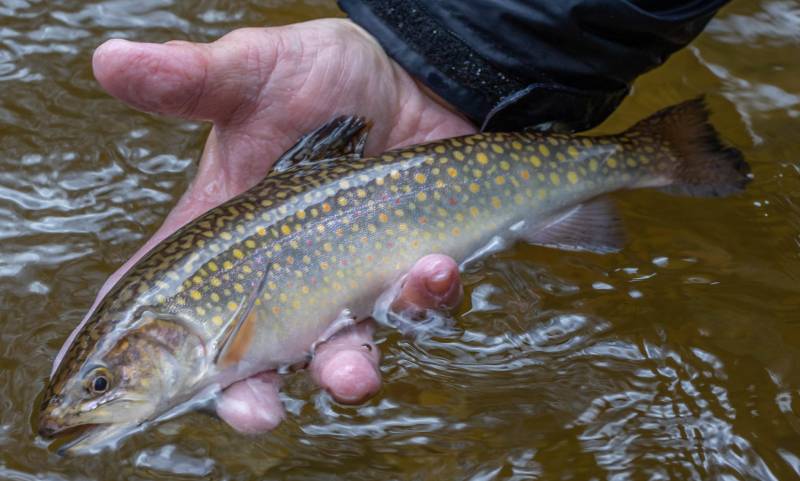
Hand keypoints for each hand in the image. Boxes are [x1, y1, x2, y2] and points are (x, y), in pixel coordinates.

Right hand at [88, 19, 474, 431]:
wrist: (410, 78)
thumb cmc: (323, 78)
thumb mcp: (256, 72)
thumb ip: (195, 80)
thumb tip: (112, 60)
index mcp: (228, 238)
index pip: (175, 306)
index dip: (141, 357)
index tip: (116, 401)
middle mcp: (283, 276)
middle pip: (253, 360)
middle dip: (251, 398)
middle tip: (256, 414)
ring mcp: (348, 283)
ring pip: (342, 353)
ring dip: (348, 369)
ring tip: (356, 374)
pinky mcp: (406, 272)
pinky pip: (416, 307)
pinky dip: (424, 297)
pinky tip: (431, 267)